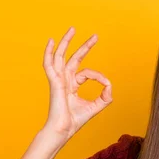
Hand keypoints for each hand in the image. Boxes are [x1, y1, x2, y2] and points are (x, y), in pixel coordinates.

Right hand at [41, 26, 111, 140]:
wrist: (64, 129)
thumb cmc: (76, 120)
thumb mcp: (96, 106)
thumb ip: (105, 95)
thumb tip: (109, 84)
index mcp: (72, 85)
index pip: (86, 73)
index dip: (98, 76)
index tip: (106, 83)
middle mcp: (64, 80)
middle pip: (74, 58)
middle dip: (84, 46)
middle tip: (95, 36)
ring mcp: (58, 80)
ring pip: (61, 56)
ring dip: (66, 42)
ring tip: (72, 29)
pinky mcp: (54, 82)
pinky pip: (49, 64)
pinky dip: (48, 52)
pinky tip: (52, 41)